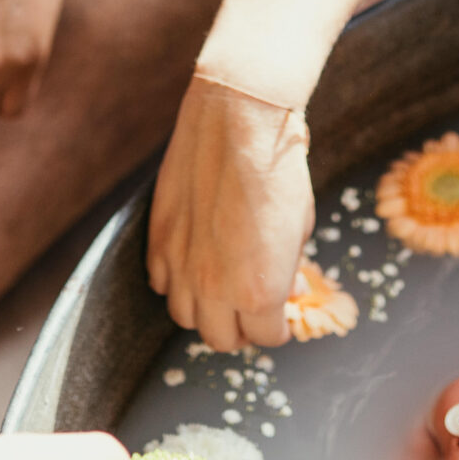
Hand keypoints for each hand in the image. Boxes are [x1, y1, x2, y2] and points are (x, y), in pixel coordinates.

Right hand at [147, 73, 314, 351]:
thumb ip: (287, 270)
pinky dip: (177, 281)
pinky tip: (195, 262)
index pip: (265, 337)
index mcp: (259, 292)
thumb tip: (285, 290)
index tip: (281, 313)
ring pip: (185, 316)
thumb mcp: (300, 229)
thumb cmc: (279, 171)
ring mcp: (180, 265)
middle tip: (252, 309)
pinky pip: (161, 282)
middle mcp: (214, 287)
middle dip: (241, 328)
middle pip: (221, 338)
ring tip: (222, 289)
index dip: (277, 327)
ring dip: (206, 310)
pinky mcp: (158, 239)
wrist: (238, 120)